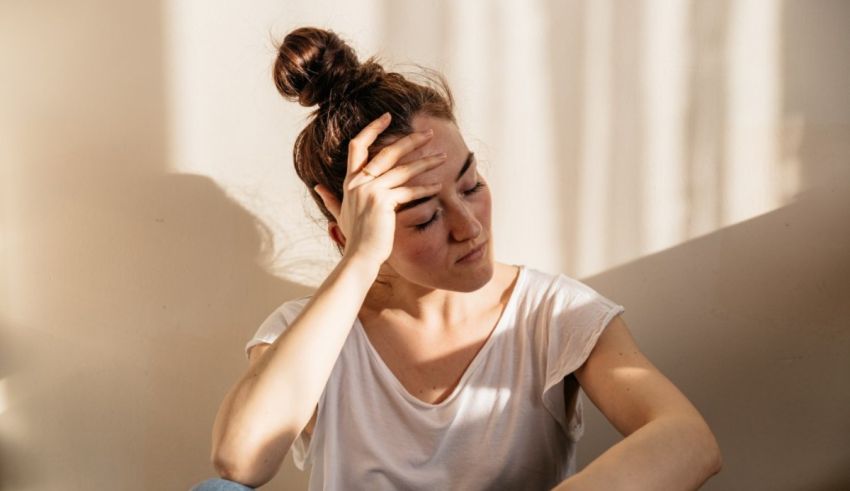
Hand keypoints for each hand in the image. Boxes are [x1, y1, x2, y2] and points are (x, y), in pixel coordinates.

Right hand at [314, 113, 446, 267]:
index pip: (357, 145)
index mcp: (350, 181)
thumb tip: (318, 187)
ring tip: (442, 157)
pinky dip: (425, 189)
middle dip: (410, 140)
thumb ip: (331, 199)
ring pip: (403, 170)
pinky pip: (409, 191)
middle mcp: (359, 182)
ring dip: (425, 162)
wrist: (359, 257)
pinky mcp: (383, 203)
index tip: (386, 117)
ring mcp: (371, 191)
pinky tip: (439, 186)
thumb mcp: (340, 214)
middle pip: (387, 152)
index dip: (371, 128)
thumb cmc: (354, 237)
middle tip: (428, 133)